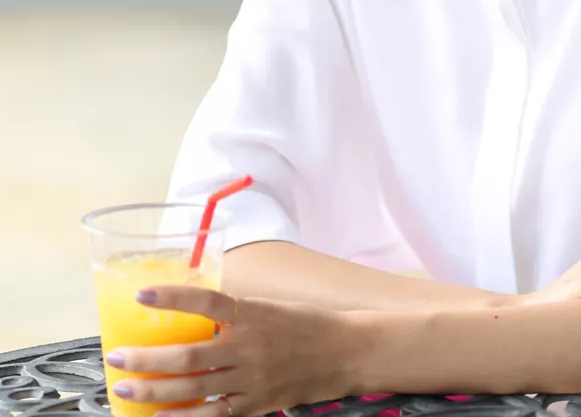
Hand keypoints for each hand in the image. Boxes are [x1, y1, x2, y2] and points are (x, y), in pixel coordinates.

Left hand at [104, 286, 351, 416]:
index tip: (141, 294)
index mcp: (253, 313)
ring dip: (154, 391)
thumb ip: (237, 314)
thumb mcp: (272, 307)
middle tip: (116, 357)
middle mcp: (249, 345)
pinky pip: (212, 415)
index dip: (172, 296)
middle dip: (146, 358)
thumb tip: (196, 314)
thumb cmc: (307, 323)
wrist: (346, 351)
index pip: (206, 300)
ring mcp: (251, 379)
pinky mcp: (256, 404)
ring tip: (125, 390)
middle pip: (188, 354)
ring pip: (193, 389)